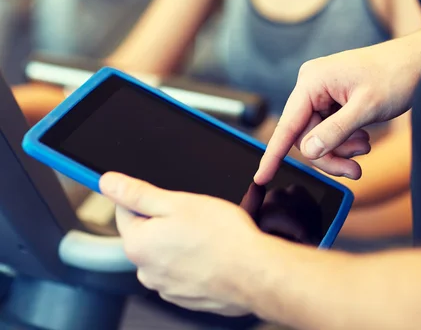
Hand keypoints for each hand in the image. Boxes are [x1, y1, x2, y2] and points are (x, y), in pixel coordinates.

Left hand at [100, 172, 262, 315]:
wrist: (254, 273)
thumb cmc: (222, 236)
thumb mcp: (177, 202)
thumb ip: (137, 193)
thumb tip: (107, 182)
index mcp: (138, 244)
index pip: (125, 211)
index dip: (148, 197)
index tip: (169, 197)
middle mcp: (146, 270)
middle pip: (148, 234)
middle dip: (168, 221)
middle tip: (197, 215)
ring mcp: (167, 288)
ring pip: (168, 254)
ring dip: (182, 243)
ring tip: (210, 236)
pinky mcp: (187, 297)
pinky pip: (184, 272)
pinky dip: (195, 262)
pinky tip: (214, 254)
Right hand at [254, 44, 417, 183]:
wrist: (419, 62)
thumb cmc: (395, 76)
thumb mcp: (365, 108)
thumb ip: (335, 132)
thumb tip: (308, 151)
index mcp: (312, 81)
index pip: (287, 124)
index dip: (274, 154)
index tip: (261, 177)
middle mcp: (312, 86)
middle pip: (306, 137)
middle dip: (330, 155)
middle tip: (355, 170)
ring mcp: (322, 93)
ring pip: (319, 137)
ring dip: (340, 149)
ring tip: (364, 148)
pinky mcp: (333, 100)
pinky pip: (329, 130)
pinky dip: (345, 141)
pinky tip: (363, 139)